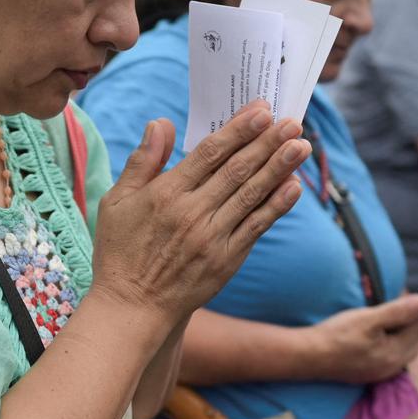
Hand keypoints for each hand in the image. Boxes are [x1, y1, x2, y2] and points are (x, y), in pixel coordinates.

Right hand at [90, 101, 306, 329]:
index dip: (238, 129)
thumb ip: (143, 161)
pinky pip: (256, 227)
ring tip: (301, 145)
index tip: (260, 110)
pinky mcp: (226, 261)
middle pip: (237, 169)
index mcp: (165, 194)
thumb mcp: (116, 201)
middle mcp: (192, 213)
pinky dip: (276, 206)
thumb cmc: (120, 252)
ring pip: (251, 195)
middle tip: (292, 120)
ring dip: (279, 168)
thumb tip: (159, 123)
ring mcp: (212, 238)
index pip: (209, 153)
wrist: (132, 308)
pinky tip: (294, 187)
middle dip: (267, 142)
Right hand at [307, 295, 417, 384]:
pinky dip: (398, 342)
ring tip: (415, 318)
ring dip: (411, 333)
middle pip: (416, 340)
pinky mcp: (370, 372)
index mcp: (396, 352)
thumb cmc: (336, 335)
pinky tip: (392, 334)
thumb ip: (397, 312)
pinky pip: (393, 355)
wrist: (308, 358)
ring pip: (405, 349)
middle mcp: (393, 365)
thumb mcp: (367, 319)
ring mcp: (381, 371)